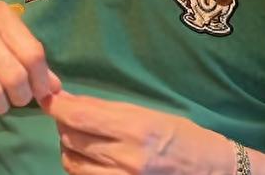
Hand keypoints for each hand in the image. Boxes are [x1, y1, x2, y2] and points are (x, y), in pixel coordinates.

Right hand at [0, 0, 60, 124]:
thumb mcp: (2, 26)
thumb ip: (27, 52)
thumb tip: (56, 88)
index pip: (32, 53)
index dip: (41, 80)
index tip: (42, 93)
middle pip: (13, 75)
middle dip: (21, 97)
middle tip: (18, 99)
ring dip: (0, 107)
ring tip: (0, 106)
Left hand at [42, 91, 234, 174]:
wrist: (216, 174)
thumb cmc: (185, 137)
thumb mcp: (149, 114)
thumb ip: (108, 110)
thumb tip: (69, 101)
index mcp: (135, 128)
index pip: (79, 116)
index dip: (57, 106)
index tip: (48, 98)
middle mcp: (126, 158)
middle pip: (72, 139)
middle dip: (64, 125)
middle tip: (70, 117)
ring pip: (73, 164)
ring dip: (69, 149)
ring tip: (80, 141)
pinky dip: (81, 170)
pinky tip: (89, 162)